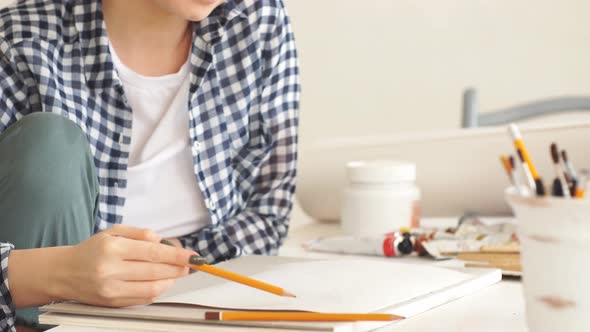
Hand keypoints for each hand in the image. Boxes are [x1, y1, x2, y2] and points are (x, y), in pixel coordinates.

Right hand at [57, 225, 194, 306]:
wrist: (63, 273)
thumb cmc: (91, 250)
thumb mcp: (112, 232)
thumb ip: (139, 234)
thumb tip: (162, 240)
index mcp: (112, 249)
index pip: (153, 252)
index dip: (176, 255)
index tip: (192, 255)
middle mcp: (111, 270)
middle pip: (155, 271)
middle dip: (178, 268)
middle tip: (189, 264)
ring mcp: (112, 290)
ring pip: (152, 288)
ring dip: (170, 280)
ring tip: (177, 272)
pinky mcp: (113, 303)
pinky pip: (143, 299)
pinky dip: (157, 290)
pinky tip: (161, 282)